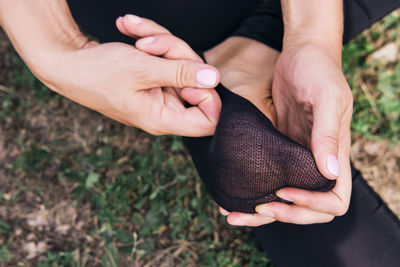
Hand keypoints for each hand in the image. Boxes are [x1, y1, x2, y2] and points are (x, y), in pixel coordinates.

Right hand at [116, 15, 283, 225]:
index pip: (209, 121)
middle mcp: (164, 110)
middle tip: (149, 44)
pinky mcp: (154, 79)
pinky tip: (130, 29)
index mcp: (163, 119)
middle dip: (177, 54)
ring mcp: (160, 94)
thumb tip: (214, 78)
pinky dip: (152, 40)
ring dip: (161, 41)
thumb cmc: (98, 71)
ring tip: (134, 33)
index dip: (210, 96)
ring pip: (182, 65)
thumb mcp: (142, 69)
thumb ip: (181, 73)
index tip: (191, 74)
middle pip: (196, 83)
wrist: (68, 63)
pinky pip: (167, 59)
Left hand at [225, 40, 352, 225]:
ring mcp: (295, 158)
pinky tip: (232, 194)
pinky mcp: (277, 149)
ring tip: (233, 214)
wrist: (301, 55)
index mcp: (334, 155)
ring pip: (284, 199)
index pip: (334, 200)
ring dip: (262, 212)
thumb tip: (330, 173)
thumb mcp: (327, 98)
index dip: (311, 204)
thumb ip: (328, 134)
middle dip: (284, 215)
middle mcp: (315, 162)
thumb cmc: (319, 71)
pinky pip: (268, 178)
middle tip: (256, 207)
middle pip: (307, 208)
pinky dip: (252, 191)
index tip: (284, 191)